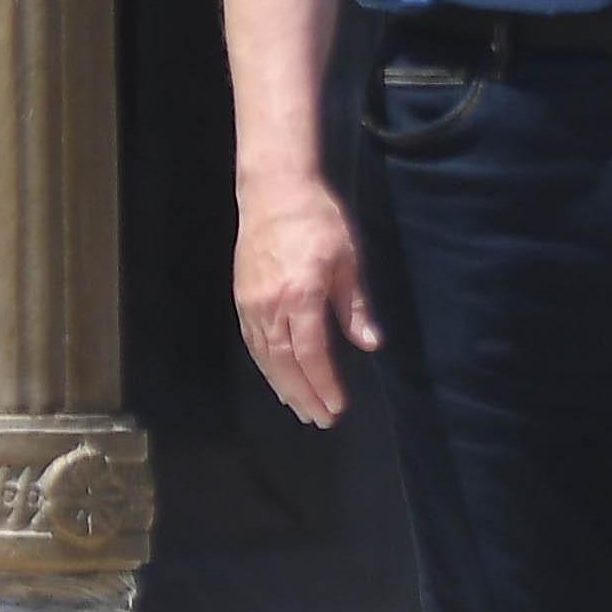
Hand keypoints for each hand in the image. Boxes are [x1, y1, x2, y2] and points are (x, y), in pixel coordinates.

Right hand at [234, 174, 379, 427]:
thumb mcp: (349, 260)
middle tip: (321, 420)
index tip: (337, 406)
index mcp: (300, 295)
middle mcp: (270, 305)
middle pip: (284, 362)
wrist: (274, 191)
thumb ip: (356, 306)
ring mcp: (251, 302)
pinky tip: (279, 378)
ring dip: (283, 386)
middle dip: (304, 394)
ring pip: (264, 356)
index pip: (311, 353)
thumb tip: (370, 344)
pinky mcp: (242, 297)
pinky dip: (266, 365)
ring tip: (301, 408)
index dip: (324, 383)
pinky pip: (253, 341)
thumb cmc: (320, 221)